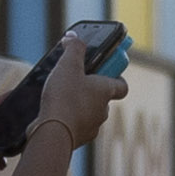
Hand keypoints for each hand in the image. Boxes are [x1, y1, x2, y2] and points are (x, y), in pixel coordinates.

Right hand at [40, 25, 127, 147]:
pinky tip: (52, 114)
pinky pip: (74, 125)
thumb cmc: (65, 97)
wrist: (53, 133)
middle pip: (102, 99)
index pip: (122, 85)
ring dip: (77, 106)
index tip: (104, 71)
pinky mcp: (77, 139)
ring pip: (87, 113)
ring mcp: (92, 126)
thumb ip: (74, 49)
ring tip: (58, 98)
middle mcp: (103, 110)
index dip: (116, 77)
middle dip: (89, 90)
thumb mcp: (68, 65)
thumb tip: (74, 36)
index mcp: (106, 91)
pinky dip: (66, 120)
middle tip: (73, 81)